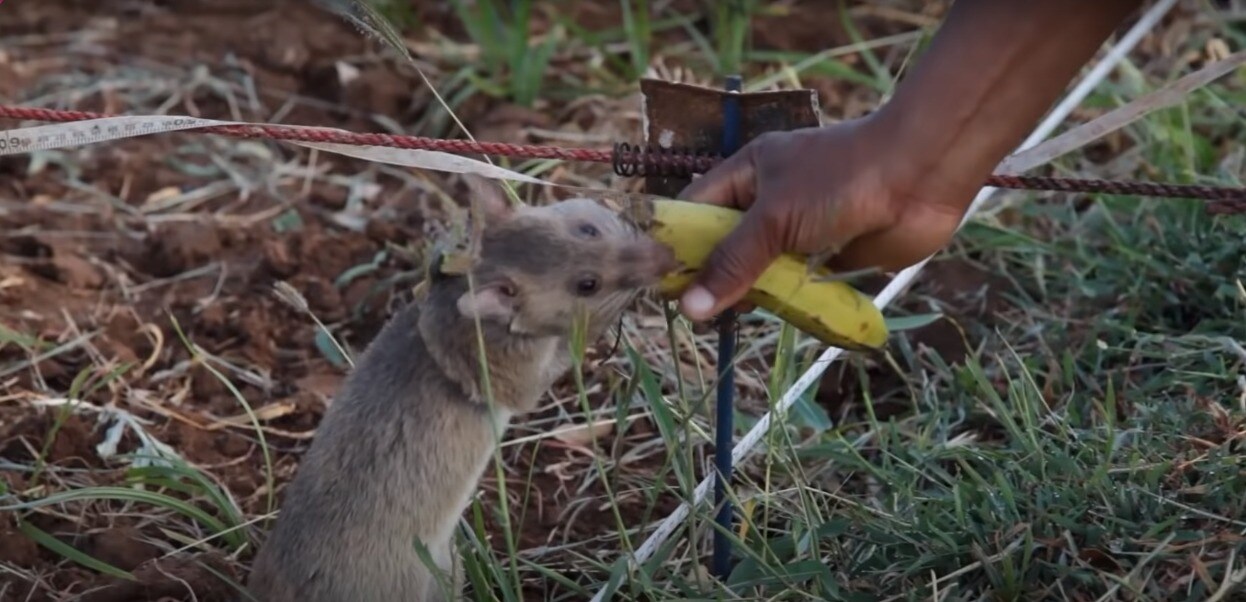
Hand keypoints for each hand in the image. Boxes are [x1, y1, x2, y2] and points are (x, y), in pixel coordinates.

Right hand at [674, 114, 977, 320]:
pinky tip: (767, 320)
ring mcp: (801, 231)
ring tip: (727, 323)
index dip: (676, 244)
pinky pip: (795, 286)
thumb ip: (733, 262)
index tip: (659, 283)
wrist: (920, 176)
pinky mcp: (829, 258)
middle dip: (711, 277)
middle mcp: (770, 202)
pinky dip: (784, 303)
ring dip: (748, 295)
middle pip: (726, 246)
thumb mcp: (775, 218)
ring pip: (759, 270)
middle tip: (692, 314)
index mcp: (748, 173)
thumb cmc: (841, 179)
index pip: (696, 210)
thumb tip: (690, 307)